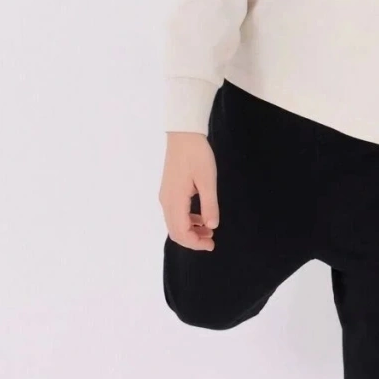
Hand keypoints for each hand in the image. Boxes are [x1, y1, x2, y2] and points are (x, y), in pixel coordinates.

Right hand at [159, 132, 219, 250]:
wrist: (183, 134)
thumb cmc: (197, 155)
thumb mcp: (208, 181)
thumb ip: (209, 205)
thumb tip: (212, 226)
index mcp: (175, 200)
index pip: (181, 232)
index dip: (195, 243)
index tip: (212, 244)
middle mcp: (166, 201)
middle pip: (175, 231)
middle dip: (192, 240)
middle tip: (211, 241)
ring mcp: (166, 196)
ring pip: (174, 224)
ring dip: (190, 231)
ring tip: (209, 230)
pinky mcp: (168, 191)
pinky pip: (175, 214)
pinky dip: (187, 221)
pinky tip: (201, 218)